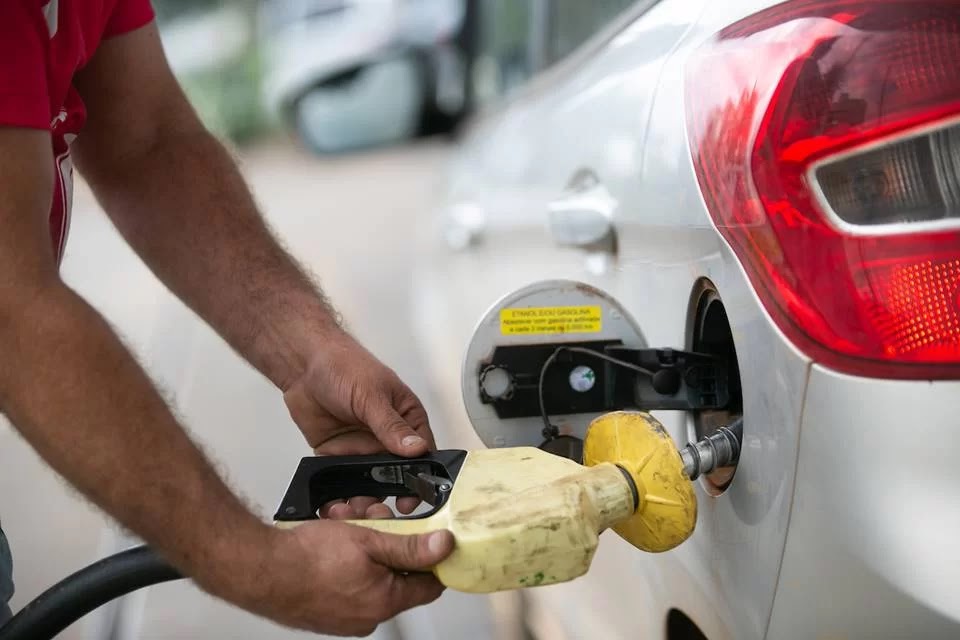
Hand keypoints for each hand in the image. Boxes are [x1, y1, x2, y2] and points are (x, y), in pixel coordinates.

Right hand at [209, 522, 454, 636]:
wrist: (259, 569)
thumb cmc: (305, 558)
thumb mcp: (369, 540)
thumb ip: (410, 546)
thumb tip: (443, 546)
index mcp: (385, 602)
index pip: (429, 585)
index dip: (434, 558)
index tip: (434, 539)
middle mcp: (367, 617)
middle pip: (397, 575)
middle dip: (390, 540)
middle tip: (378, 518)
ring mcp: (344, 617)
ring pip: (370, 574)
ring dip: (365, 545)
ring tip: (348, 521)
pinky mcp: (325, 612)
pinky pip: (348, 582)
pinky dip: (346, 561)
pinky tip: (332, 538)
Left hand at [283, 330, 433, 517]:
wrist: (303, 365)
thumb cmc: (344, 365)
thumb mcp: (372, 395)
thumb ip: (391, 425)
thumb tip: (417, 448)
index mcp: (407, 419)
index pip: (422, 453)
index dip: (421, 477)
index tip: (415, 497)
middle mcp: (387, 438)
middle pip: (398, 475)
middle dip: (393, 496)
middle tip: (386, 513)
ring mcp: (363, 449)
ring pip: (371, 483)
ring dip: (367, 499)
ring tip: (359, 511)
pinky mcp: (338, 456)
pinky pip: (343, 482)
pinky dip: (342, 496)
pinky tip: (338, 506)